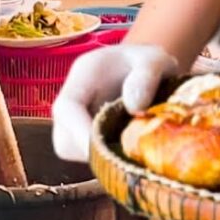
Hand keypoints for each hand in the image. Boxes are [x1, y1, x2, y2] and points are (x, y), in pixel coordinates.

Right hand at [51, 44, 178, 162]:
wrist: (146, 68)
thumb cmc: (149, 62)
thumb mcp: (155, 59)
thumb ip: (147, 76)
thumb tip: (135, 107)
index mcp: (83, 75)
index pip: (66, 108)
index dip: (80, 132)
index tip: (106, 149)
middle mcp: (73, 101)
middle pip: (63, 139)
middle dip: (92, 152)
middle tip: (129, 154)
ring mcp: (76, 122)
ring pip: (74, 152)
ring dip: (101, 158)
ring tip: (133, 149)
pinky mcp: (86, 138)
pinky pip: (88, 157)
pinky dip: (108, 161)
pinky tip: (131, 151)